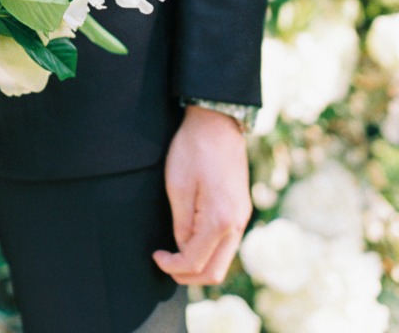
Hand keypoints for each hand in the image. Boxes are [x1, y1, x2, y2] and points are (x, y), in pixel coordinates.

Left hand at [153, 105, 251, 286]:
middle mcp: (237, 224)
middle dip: (189, 275)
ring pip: (223, 259)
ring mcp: (242, 218)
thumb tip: (182, 248)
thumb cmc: (193, 150)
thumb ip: (181, 224)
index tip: (156, 257)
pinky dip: (209, 250)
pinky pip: (227, 243)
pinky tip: (191, 240)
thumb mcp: (178, 186)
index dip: (173, 267)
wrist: (217, 122)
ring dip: (200, 264)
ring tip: (175, 255)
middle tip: (166, 264)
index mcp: (220, 220)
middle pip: (216, 271)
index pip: (196, 262)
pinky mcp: (241, 210)